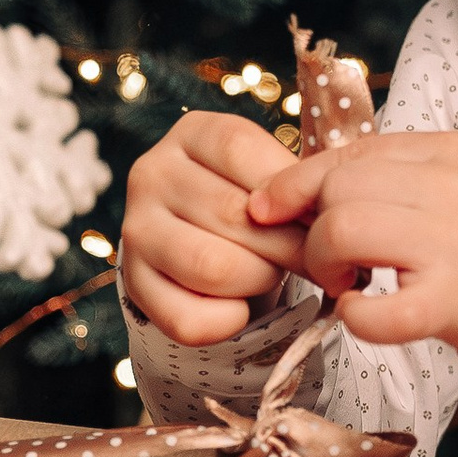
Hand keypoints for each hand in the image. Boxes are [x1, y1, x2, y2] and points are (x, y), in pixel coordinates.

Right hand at [118, 110, 306, 343]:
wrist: (203, 242)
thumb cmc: (250, 202)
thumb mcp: (269, 174)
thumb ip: (292, 184)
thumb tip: (323, 220)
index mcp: (191, 134)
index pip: (240, 149)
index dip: (290, 189)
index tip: (320, 218)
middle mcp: (152, 174)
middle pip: (233, 214)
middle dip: (288, 246)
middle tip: (313, 260)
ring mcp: (136, 230)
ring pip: (212, 268)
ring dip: (258, 279)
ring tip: (271, 274)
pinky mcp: (135, 284)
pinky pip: (189, 319)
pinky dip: (228, 322)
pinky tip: (241, 307)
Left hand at [246, 128, 457, 363]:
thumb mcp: (456, 182)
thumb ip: (391, 174)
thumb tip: (295, 187)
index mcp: (449, 152)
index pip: (350, 153)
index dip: (296, 182)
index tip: (269, 208)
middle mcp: (451, 190)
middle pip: (339, 190)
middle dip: (315, 229)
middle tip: (334, 262)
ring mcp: (452, 246)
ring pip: (343, 231)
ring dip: (326, 264)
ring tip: (348, 285)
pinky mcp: (451, 304)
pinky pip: (375, 310)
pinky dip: (355, 317)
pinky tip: (362, 314)